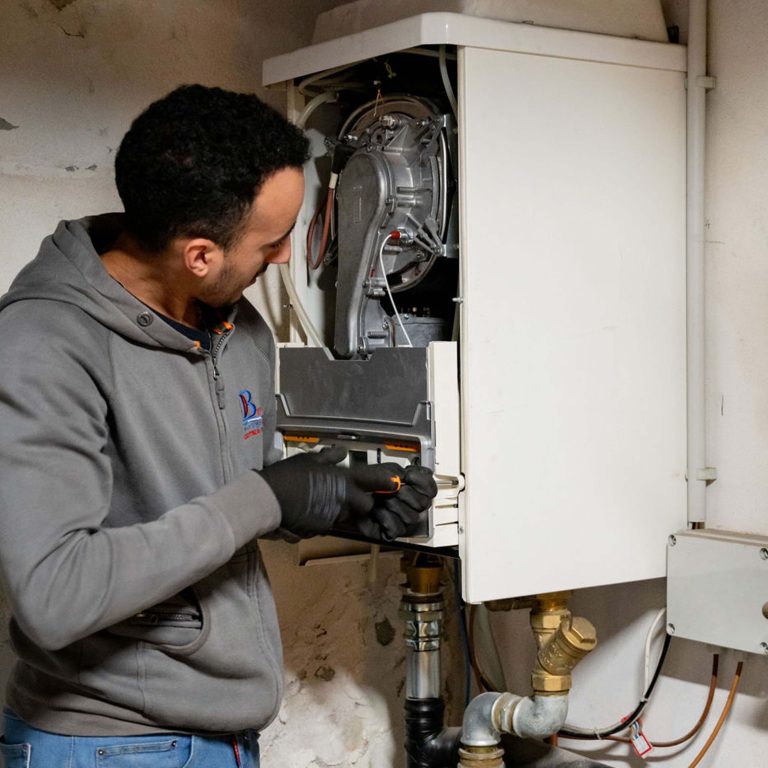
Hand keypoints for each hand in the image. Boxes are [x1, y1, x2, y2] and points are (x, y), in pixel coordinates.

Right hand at [258, 447, 400, 537]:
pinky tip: (314, 511)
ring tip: (328, 500)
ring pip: (348, 516)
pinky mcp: (321, 529)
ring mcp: (333, 517)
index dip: (385, 482)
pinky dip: (327, 518)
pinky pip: (331, 524)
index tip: (392, 483)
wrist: (269, 500)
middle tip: (350, 493)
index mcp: (343, 480)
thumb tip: (341, 453)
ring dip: (344, 510)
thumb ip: (329, 457)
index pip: (374, 482)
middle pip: (366, 506)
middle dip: (362, 502)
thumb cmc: (289, 474)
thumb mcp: (309, 459)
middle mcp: (343, 500)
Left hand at [353, 464, 437, 540]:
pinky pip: (396, 528)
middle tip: (391, 489)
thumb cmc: (363, 482)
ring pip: (411, 517)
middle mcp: (408, 505)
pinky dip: (384, 518)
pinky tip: (376, 511)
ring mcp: (400, 519)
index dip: (424, 483)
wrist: (347, 493)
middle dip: (405, 493)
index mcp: (411, 488)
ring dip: (392, 505)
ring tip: (380, 500)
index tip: (409, 476)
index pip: (431, 489)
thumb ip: (397, 474)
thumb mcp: (382, 470)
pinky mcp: (389, 531)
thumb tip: (402, 482)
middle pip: (423, 504)